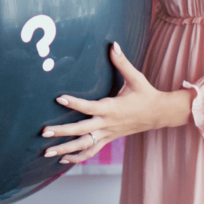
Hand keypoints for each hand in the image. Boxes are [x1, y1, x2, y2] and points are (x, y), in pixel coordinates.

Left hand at [41, 42, 192, 163]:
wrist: (160, 114)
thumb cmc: (146, 94)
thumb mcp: (136, 78)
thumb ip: (122, 62)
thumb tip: (113, 44)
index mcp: (112, 108)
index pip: (89, 106)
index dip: (74, 103)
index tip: (58, 98)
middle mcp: (107, 123)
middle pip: (81, 131)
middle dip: (61, 132)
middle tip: (44, 131)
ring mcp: (107, 134)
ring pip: (84, 146)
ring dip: (65, 150)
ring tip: (46, 152)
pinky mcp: (108, 139)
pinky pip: (91, 152)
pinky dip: (77, 158)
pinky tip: (62, 160)